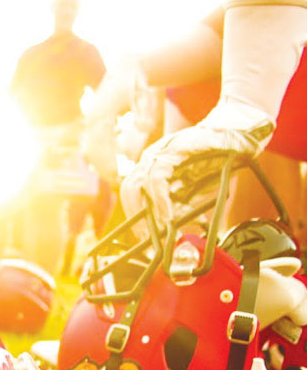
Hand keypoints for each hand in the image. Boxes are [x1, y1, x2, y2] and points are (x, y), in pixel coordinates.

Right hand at [83, 56, 147, 181]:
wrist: (126, 70)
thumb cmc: (137, 82)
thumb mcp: (143, 94)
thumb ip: (144, 111)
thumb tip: (144, 128)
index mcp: (102, 113)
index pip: (101, 142)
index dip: (107, 160)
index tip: (116, 174)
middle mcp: (92, 119)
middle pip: (92, 149)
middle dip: (102, 166)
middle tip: (115, 181)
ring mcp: (90, 121)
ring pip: (89, 148)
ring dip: (99, 164)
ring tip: (112, 178)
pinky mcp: (93, 124)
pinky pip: (91, 145)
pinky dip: (98, 157)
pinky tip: (108, 167)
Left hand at [120, 99, 274, 223]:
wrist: (240, 129)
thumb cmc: (218, 156)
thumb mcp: (197, 185)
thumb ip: (182, 202)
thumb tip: (173, 226)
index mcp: (153, 166)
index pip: (133, 194)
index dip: (135, 217)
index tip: (143, 238)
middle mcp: (151, 158)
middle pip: (130, 191)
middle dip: (136, 218)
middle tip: (148, 240)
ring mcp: (160, 151)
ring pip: (139, 186)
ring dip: (148, 212)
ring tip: (160, 231)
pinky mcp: (172, 149)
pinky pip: (157, 178)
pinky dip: (160, 201)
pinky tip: (169, 216)